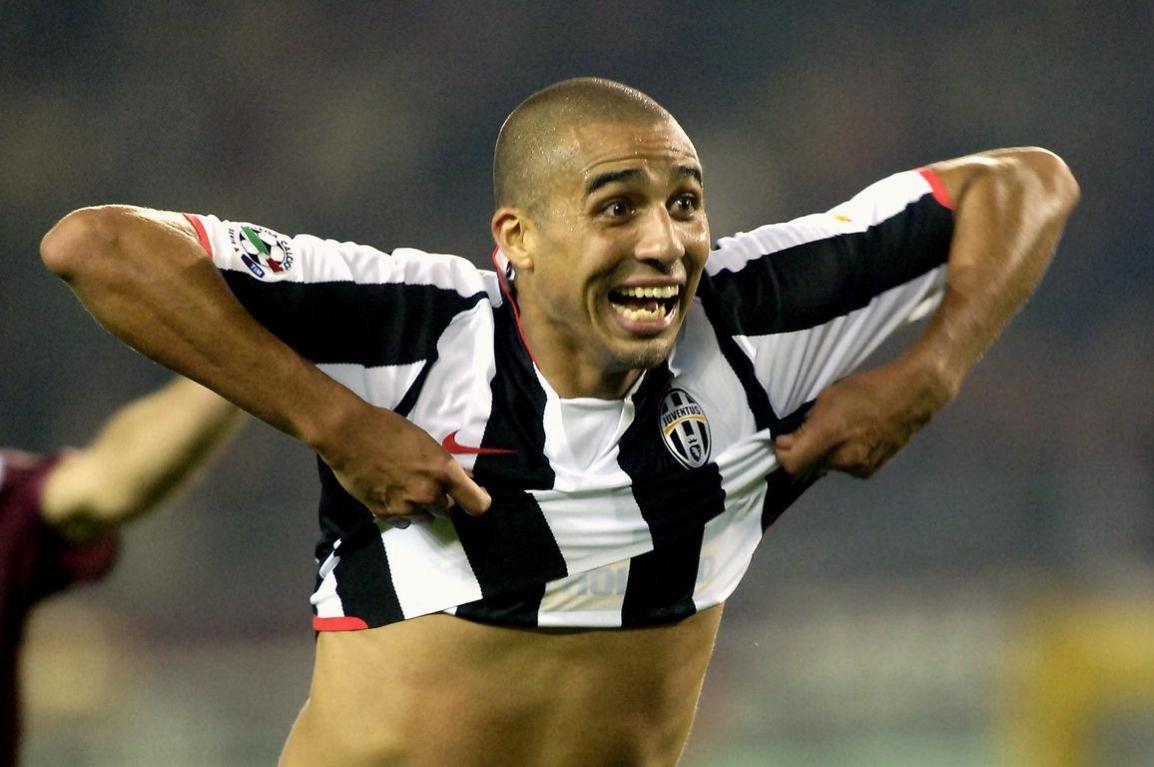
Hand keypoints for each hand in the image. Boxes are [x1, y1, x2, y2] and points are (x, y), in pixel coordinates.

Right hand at [316, 401, 491, 527]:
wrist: (347, 435)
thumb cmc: (388, 429)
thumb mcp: (426, 441)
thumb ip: (444, 465)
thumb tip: (462, 477)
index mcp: (443, 472)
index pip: (477, 504)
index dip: (480, 500)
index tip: (476, 495)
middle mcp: (428, 494)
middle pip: (449, 511)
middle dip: (445, 500)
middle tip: (432, 485)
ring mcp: (405, 507)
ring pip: (426, 518)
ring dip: (423, 507)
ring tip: (409, 488)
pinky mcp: (384, 513)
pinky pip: (403, 521)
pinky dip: (402, 512)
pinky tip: (393, 494)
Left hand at [773, 357, 952, 478]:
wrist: (912, 396)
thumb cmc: (867, 389)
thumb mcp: (829, 397)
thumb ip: (805, 425)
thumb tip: (784, 443)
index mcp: (829, 436)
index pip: (791, 464)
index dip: (782, 454)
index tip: (784, 440)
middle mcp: (843, 459)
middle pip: (810, 464)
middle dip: (808, 449)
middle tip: (819, 427)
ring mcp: (859, 469)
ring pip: (829, 466)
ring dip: (827, 452)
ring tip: (845, 429)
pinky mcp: (871, 471)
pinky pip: (847, 467)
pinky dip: (845, 455)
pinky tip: (858, 437)